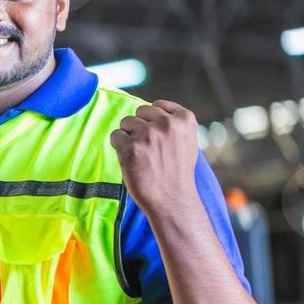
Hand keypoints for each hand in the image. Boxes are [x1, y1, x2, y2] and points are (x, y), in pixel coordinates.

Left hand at [110, 100, 198, 217]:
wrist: (171, 198)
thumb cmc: (177, 171)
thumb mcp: (187, 140)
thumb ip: (174, 123)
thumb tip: (153, 108)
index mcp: (185, 119)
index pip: (158, 105)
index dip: (153, 119)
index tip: (157, 135)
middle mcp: (167, 123)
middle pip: (140, 111)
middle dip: (140, 126)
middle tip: (147, 147)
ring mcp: (148, 134)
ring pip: (126, 122)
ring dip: (128, 136)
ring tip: (140, 154)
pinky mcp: (130, 147)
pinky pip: (115, 136)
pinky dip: (118, 146)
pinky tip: (130, 158)